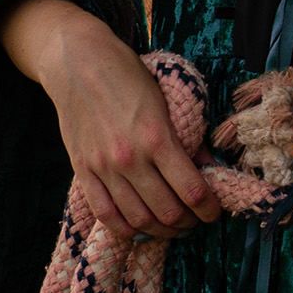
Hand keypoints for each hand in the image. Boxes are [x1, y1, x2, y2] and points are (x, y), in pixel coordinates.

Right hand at [0, 0, 220, 241]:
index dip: (209, 210)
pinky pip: (106, 215)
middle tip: (195, 220)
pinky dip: (127, 229)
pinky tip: (140, 227)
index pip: (192, 191)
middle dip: (188, 222)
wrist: (78, 61)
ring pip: (139, 219)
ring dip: (162, 230)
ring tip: (172, 225)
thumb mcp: (166, 100)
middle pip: (167, 212)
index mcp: (157, 137)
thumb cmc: (127, 75)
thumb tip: (208, 169)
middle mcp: (130, 158)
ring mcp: (104, 167)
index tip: (214, 213)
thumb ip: (186, 138)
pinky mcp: (83, 171)